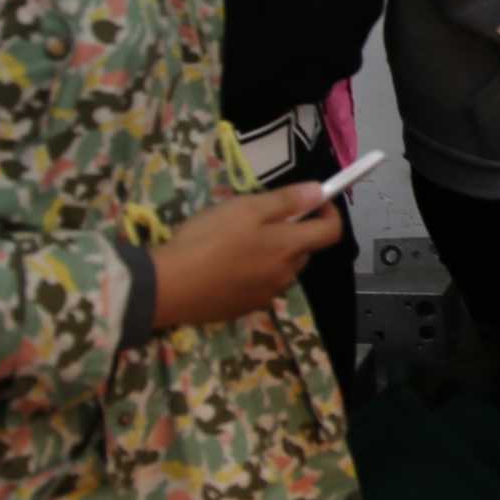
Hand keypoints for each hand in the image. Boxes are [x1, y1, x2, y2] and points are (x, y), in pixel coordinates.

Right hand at [148, 186, 342, 329]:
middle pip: (303, 250)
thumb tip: (318, 191)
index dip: (329, 212)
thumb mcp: (245, 208)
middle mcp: (285, 274)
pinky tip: (224, 266)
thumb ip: (285, 200)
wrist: (168, 286)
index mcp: (289, 247)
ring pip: (281, 268)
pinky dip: (253, 272)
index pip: (331, 232)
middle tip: (261, 218)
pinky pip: (261, 285)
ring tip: (236, 242)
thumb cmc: (208, 240)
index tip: (316, 200)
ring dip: (272, 254)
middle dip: (293, 232)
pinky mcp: (245, 308)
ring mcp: (266, 294)